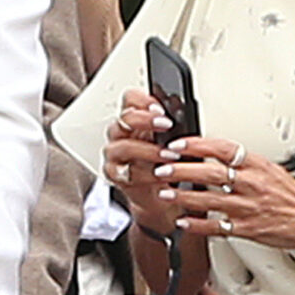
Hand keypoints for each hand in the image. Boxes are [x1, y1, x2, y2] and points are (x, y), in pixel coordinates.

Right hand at [101, 89, 180, 237]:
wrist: (159, 195)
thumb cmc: (165, 163)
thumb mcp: (171, 140)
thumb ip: (171, 124)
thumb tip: (180, 106)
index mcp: (133, 119)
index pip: (130, 99)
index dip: (142, 100)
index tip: (160, 107)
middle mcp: (120, 134)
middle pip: (124, 119)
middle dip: (146, 120)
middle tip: (166, 125)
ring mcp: (114, 154)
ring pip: (123, 146)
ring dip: (148, 150)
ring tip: (169, 155)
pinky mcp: (113, 175)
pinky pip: (126, 172)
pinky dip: (146, 174)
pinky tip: (160, 175)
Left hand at [151, 135, 294, 251]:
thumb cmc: (292, 195)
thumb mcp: (269, 169)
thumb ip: (242, 163)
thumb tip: (213, 153)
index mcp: (257, 165)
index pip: (222, 149)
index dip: (196, 146)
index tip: (177, 145)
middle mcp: (252, 184)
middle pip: (211, 174)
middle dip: (182, 170)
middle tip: (162, 168)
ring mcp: (249, 208)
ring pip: (210, 200)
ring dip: (184, 197)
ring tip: (165, 194)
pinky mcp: (249, 229)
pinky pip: (218, 227)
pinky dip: (199, 225)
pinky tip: (184, 222)